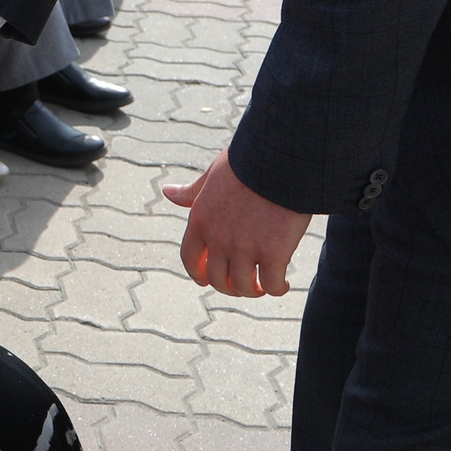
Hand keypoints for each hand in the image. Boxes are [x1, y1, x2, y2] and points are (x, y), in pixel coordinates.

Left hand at [161, 150, 312, 297]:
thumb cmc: (249, 163)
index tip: (207, 279)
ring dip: (252, 291)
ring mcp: (245, 248)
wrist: (281, 159)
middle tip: (243, 285)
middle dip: (228, 287)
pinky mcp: (273, 253)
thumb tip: (168, 192)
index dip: (198, 273)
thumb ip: (192, 191)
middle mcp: (218, 239)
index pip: (190, 259)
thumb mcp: (213, 176)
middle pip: (217, 279)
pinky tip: (283, 284)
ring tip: (262, 287)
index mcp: (200, 220)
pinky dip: (277, 289)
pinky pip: (272, 284)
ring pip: (243, 286)